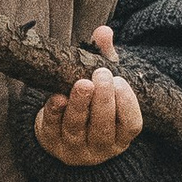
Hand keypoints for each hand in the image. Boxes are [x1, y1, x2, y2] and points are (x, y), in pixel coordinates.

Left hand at [32, 27, 144, 167]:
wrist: (62, 130)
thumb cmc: (92, 103)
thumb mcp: (104, 84)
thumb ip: (106, 57)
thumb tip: (103, 32)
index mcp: (121, 136)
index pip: (131, 125)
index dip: (127, 104)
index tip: (120, 81)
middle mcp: (100, 147)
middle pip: (103, 128)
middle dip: (103, 100)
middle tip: (101, 75)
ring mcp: (74, 149)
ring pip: (77, 129)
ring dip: (79, 105)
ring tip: (81, 83)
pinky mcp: (51, 143)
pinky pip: (51, 129)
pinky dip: (54, 112)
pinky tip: (56, 96)